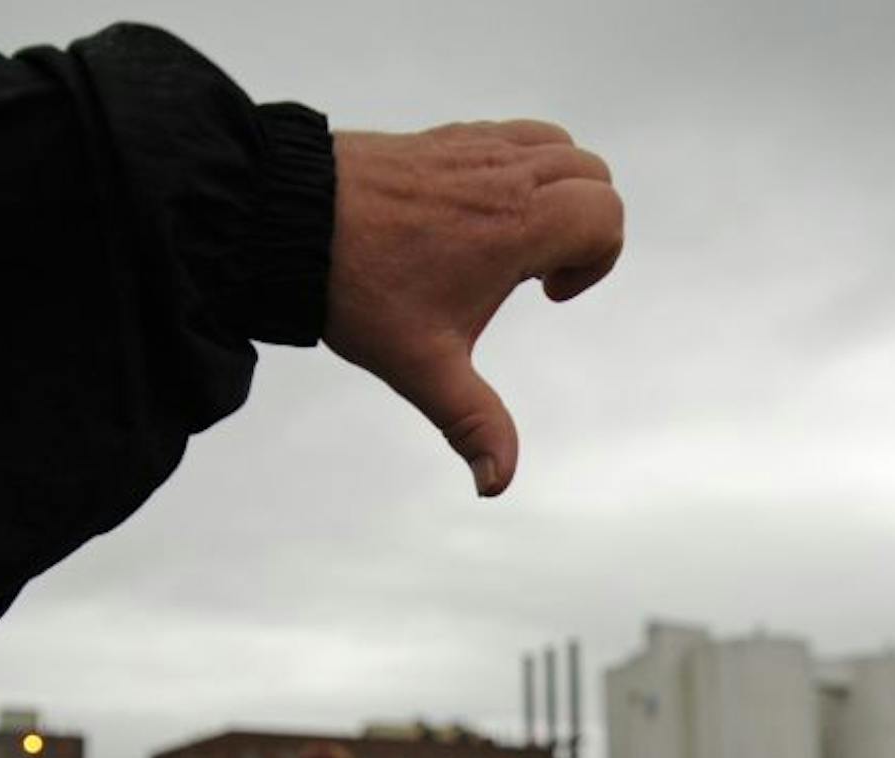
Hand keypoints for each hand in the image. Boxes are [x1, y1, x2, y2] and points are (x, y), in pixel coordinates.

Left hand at [324, 120, 622, 496]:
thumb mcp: (424, 367)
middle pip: (594, 176)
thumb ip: (472, 424)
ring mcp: (476, 148)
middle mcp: (506, 176)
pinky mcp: (446, 137)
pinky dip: (520, 167)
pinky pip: (513, 135)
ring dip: (558, 191)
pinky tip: (475, 215)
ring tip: (511, 240)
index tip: (546, 293)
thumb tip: (498, 485)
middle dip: (585, 226)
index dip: (596, 260)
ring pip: (558, 147)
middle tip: (533, 272)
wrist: (288, 219)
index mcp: (517, 226)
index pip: (606, 216)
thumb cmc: (359, 288)